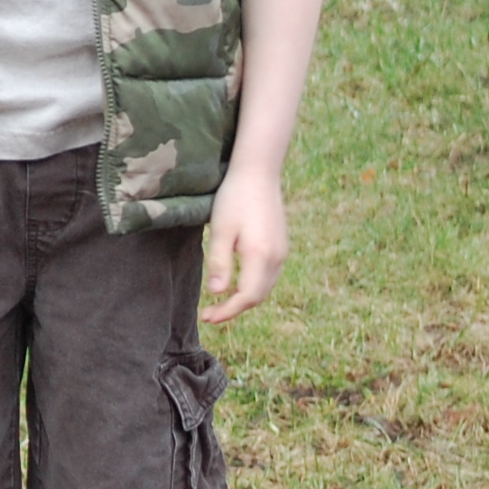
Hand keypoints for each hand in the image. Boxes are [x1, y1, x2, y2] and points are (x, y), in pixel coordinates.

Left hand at [200, 167, 290, 324]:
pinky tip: (237, 282)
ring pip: (265, 287)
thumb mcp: (221, 229)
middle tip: (209, 313)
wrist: (259, 172)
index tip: (206, 317)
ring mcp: (282, 252)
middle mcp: (276, 257)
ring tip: (220, 302)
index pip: (246, 297)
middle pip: (258, 297)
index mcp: (260, 255)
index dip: (227, 312)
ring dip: (244, 299)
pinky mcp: (281, 245)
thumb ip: (220, 262)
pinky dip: (253, 286)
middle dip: (234, 309)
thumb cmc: (234, 197)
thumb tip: (218, 294)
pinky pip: (269, 275)